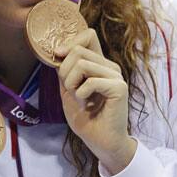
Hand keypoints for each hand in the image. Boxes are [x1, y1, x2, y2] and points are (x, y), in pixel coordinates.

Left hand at [55, 28, 135, 174]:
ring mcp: (116, 75)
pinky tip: (88, 104)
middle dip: (64, 71)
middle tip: (71, 90)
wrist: (99, 141)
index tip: (57, 56)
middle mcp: (109, 66)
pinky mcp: (119, 87)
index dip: (69, 42)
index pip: (88, 35)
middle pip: (78, 50)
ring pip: (81, 63)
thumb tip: (57, 51)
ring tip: (79, 97)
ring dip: (71, 83)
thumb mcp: (68, 89)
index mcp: (98, 64)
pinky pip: (90, 81)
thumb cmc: (85, 117)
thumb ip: (64, 70)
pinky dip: (81, 93)